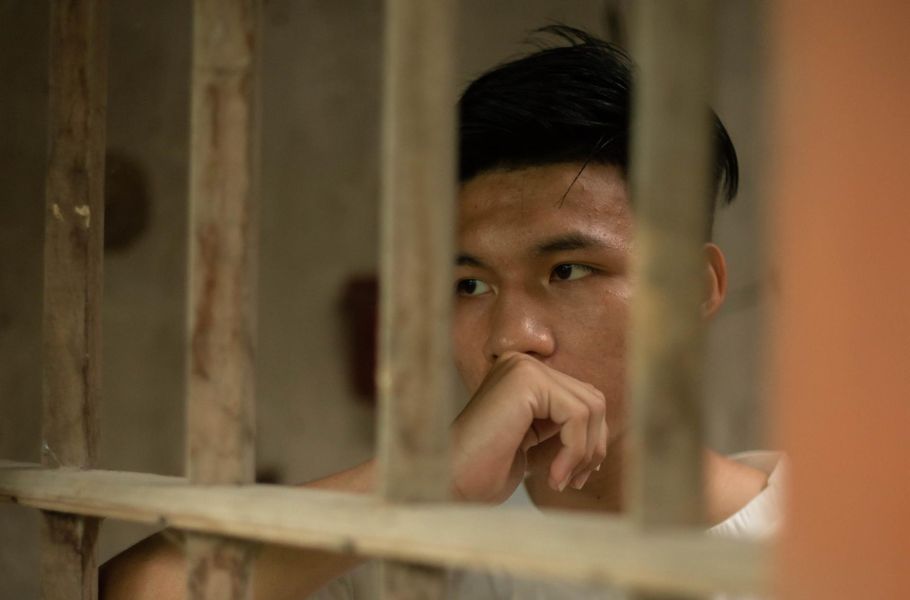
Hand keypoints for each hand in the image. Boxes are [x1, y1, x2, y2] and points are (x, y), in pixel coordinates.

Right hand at [450, 352, 607, 502]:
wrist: (450, 483)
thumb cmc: (486, 469)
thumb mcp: (534, 441)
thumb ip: (563, 425)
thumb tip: (605, 428)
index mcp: (523, 374)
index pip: (582, 397)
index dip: (590, 438)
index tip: (576, 474)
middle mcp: (522, 363)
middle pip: (592, 399)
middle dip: (592, 445)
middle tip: (574, 480)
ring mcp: (523, 368)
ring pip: (590, 407)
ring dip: (584, 452)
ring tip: (562, 480)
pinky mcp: (525, 381)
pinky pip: (577, 415)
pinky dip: (574, 452)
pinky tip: (553, 477)